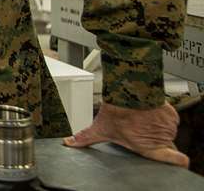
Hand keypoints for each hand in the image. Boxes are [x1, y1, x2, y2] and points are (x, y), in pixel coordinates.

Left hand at [63, 101, 188, 166]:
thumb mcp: (101, 127)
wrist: (128, 88)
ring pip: (166, 129)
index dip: (178, 160)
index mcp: (149, 147)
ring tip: (141, 117)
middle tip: (140, 127)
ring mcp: (168, 126)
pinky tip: (147, 110)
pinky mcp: (171, 113)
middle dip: (154, 135)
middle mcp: (162, 138)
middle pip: (164, 141)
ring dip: (156, 124)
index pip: (177, 160)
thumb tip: (69, 143)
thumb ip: (86, 138)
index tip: (178, 159)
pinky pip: (169, 117)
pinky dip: (160, 113)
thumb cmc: (118, 110)